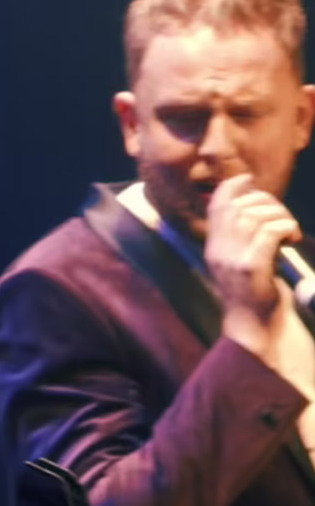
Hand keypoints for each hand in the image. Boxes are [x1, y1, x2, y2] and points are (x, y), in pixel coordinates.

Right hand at [205, 174, 301, 352]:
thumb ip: (241, 234)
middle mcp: (218, 250)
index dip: (232, 186)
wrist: (252, 325)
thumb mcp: (240, 258)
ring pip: (256, 216)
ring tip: (290, 231)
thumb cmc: (253, 290)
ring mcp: (233, 259)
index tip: (248, 180)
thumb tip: (254, 201)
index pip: (216, 206)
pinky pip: (269, 232)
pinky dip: (285, 229)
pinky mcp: (251, 267)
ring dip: (280, 216)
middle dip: (266, 202)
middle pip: (239, 207)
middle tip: (282, 217)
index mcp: (214, 247)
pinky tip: (291, 239)